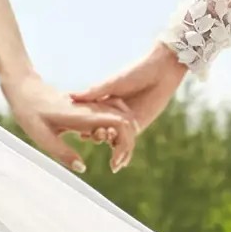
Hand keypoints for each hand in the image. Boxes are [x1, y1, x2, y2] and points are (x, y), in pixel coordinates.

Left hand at [2, 71, 136, 173]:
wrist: (25, 90)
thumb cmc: (29, 113)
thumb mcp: (41, 136)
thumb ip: (62, 152)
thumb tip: (82, 168)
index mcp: (84, 114)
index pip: (120, 124)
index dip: (124, 145)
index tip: (113, 164)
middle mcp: (92, 108)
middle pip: (127, 122)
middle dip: (128, 144)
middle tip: (116, 166)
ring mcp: (92, 105)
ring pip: (122, 118)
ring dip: (124, 138)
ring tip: (115, 159)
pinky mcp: (89, 107)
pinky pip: (112, 116)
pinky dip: (116, 131)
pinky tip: (106, 142)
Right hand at [71, 41, 187, 168]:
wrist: (161, 73)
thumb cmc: (136, 73)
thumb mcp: (112, 83)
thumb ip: (93, 93)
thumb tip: (70, 97)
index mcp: (104, 101)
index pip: (89, 117)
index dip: (83, 125)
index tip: (79, 130)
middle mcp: (112, 113)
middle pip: (99, 129)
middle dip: (95, 135)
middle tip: (89, 137)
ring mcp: (125, 121)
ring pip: (112, 137)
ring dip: (107, 143)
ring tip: (103, 144)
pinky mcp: (138, 126)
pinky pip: (127, 141)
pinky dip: (121, 151)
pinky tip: (117, 159)